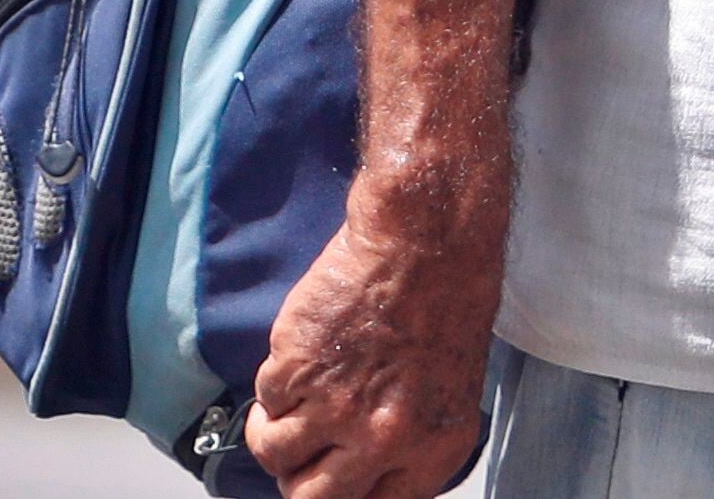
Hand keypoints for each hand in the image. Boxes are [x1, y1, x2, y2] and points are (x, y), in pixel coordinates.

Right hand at [242, 207, 499, 498]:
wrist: (425, 240)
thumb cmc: (446, 303)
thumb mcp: (448, 392)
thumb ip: (407, 444)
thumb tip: (358, 477)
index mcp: (432, 450)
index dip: (338, 491)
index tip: (325, 473)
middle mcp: (384, 441)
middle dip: (298, 476)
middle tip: (303, 446)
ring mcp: (336, 409)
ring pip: (275, 454)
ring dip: (275, 429)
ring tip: (295, 395)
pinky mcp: (296, 372)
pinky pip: (264, 402)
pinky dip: (276, 383)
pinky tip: (306, 352)